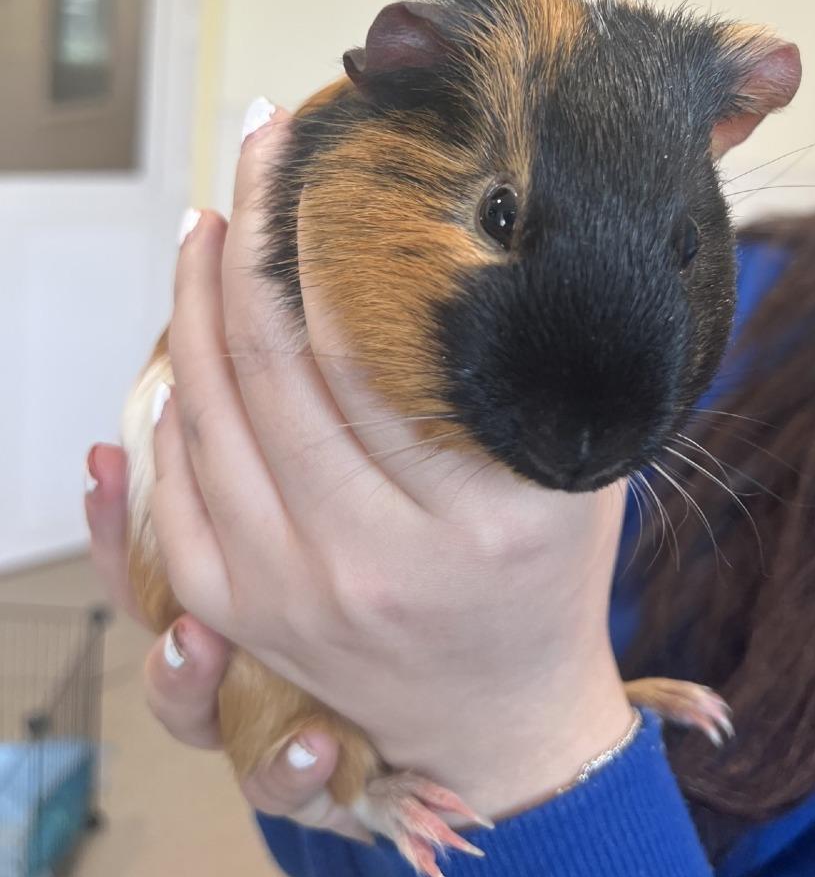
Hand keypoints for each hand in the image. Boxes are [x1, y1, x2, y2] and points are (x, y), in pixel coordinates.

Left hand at [120, 105, 630, 817]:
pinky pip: (175, 489)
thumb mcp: (582, 479)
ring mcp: (292, 594)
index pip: (366, 352)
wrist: (499, 720)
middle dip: (244, 241)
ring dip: (190, 307)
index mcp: (479, 522)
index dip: (322, 241)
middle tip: (248, 157)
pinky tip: (181, 345)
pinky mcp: (243, 613)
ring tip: (207, 229)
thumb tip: (515, 248)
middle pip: (268, 369)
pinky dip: (170, 406)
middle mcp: (373, 561)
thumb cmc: (550, 586)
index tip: (313, 164)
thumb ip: (551, 382)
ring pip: (205, 417)